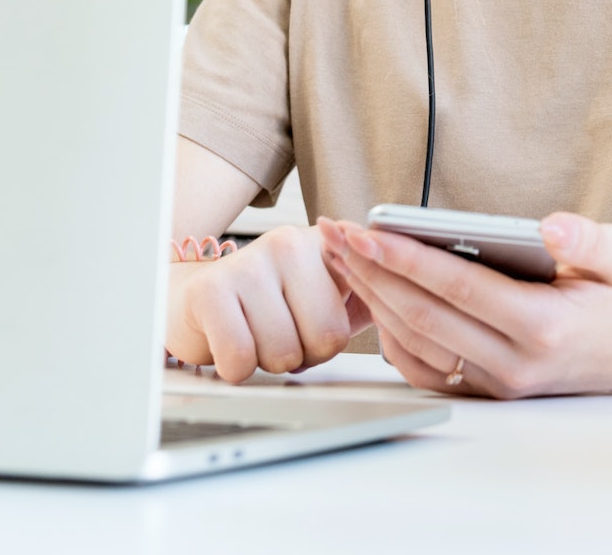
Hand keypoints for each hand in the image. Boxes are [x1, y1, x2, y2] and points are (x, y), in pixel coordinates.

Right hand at [166, 225, 371, 382]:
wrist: (197, 299)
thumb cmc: (270, 303)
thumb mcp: (325, 292)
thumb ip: (370, 294)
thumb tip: (414, 307)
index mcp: (327, 244)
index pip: (359, 309)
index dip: (335, 339)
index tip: (317, 328)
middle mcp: (290, 243)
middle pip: (326, 338)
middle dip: (305, 354)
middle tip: (284, 335)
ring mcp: (249, 262)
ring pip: (283, 353)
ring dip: (269, 361)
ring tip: (257, 335)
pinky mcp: (210, 290)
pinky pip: (240, 358)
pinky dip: (237, 368)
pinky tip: (232, 344)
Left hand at [316, 212, 611, 398]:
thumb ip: (586, 240)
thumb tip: (550, 226)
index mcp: (545, 328)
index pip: (457, 290)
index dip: (405, 260)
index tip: (365, 231)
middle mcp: (516, 363)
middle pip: (422, 316)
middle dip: (371, 272)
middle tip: (333, 234)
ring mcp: (501, 382)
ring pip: (416, 344)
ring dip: (373, 301)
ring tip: (343, 258)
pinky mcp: (491, 388)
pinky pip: (427, 367)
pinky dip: (392, 336)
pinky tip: (376, 299)